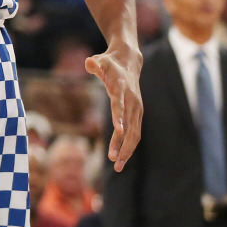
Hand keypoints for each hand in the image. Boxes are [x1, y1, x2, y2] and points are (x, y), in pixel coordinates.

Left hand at [86, 41, 143, 170]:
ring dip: (127, 150)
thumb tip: (88, 63)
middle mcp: (132, 100)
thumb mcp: (100, 60)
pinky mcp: (138, 113)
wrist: (129, 62)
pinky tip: (122, 157)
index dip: (118, 117)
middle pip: (129, 126)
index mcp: (121, 88)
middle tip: (113, 160)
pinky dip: (130, 145)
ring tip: (117, 166)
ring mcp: (137, 108)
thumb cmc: (109, 63)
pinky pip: (135, 133)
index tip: (117, 130)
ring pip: (134, 133)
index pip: (119, 104)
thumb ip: (94, 64)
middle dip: (122, 144)